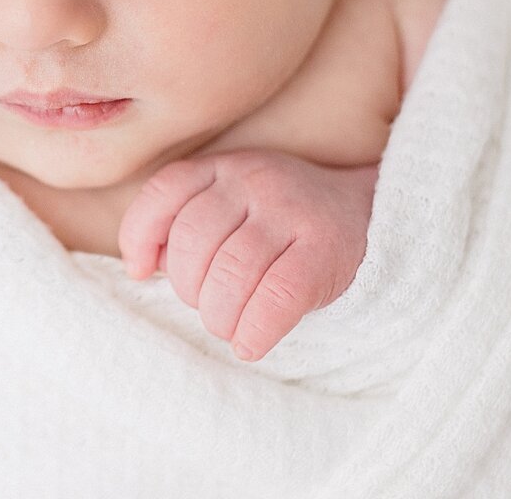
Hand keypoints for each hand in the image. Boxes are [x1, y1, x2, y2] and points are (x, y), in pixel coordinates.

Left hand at [116, 148, 377, 362]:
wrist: (369, 212)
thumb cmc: (281, 222)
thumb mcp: (231, 202)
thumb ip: (185, 223)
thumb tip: (140, 266)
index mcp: (224, 167)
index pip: (165, 192)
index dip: (141, 235)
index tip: (141, 272)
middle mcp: (255, 179)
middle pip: (193, 240)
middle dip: (188, 287)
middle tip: (207, 304)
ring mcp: (292, 211)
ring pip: (230, 272)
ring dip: (219, 315)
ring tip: (228, 325)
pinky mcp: (326, 249)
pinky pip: (277, 297)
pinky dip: (254, 330)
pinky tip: (250, 343)